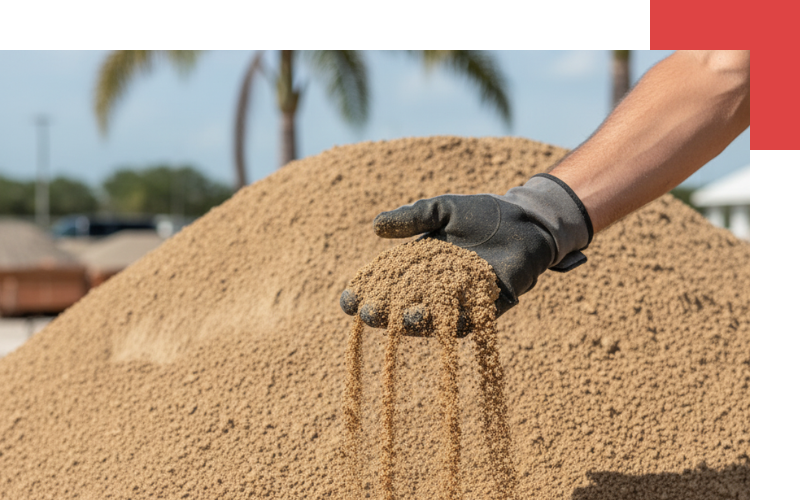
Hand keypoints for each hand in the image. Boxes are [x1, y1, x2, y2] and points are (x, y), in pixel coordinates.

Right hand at [340, 174, 592, 334]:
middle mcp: (437, 289)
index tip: (348, 298)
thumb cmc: (483, 214)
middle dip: (384, 313)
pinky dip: (455, 323)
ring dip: (416, 323)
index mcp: (420, 267)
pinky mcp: (488, 309)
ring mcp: (461, 301)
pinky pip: (469, 321)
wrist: (525, 221)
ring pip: (433, 319)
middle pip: (403, 307)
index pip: (386, 284)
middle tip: (367, 314)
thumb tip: (375, 227)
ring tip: (402, 318)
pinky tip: (441, 321)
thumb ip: (413, 218)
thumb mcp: (442, 210)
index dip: (367, 292)